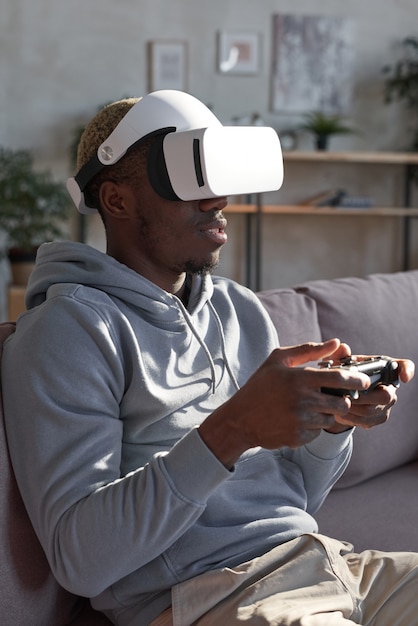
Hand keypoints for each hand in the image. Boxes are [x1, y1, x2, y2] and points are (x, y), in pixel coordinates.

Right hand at [199, 338, 369, 467]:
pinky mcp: (299, 437)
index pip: (341, 378)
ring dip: (326, 413)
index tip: (363, 380)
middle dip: (343, 399)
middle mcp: (303, 400)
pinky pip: (318, 431)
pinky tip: (297, 419)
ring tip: (310, 407)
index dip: (357, 379)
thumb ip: (309, 350)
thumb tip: (337, 343)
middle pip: (342, 402)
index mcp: (300, 378)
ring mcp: (301, 420)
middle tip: (336, 396)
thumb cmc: (260, 385)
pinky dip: (313, 426)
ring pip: (331, 418)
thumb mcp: (278, 360)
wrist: (240, 419)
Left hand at [328, 357, 414, 431]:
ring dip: (351, 408)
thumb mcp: (341, 363)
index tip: (403, 378)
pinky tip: (339, 413)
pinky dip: (350, 418)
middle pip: (386, 395)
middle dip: (363, 396)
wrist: (342, 394)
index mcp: (384, 367)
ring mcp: (387, 404)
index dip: (407, 371)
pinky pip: (366, 421)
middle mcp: (390, 386)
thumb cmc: (346, 374)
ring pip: (371, 411)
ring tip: (337, 403)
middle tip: (346, 395)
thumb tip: (343, 348)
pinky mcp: (379, 418)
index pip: (404, 366)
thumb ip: (340, 355)